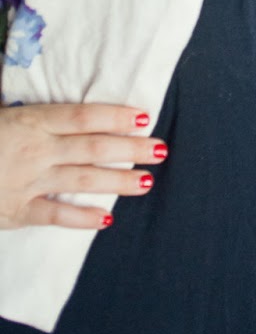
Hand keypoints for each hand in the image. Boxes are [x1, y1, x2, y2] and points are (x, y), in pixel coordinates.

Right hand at [0, 102, 165, 229]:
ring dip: (117, 182)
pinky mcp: (16, 211)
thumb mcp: (2, 114)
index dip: (115, 115)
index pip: (83, 116)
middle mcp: (34, 150)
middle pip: (93, 147)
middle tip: (161, 150)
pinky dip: (81, 219)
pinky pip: (55, 215)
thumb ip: (35, 115)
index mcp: (30, 120)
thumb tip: (71, 113)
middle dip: (131, 149)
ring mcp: (26, 182)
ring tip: (146, 182)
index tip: (144, 116)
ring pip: (81, 180)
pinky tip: (106, 219)